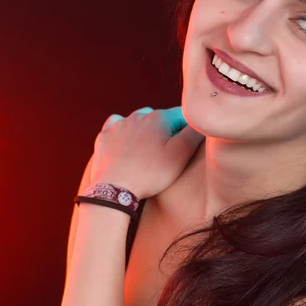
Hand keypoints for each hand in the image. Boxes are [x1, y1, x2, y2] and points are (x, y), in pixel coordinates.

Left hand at [90, 106, 204, 199]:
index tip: (188, 143)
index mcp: (159, 117)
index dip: (188, 129)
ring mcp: (119, 125)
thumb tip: (201, 120)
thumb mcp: (181, 155)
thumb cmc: (151, 174)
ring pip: (138, 121)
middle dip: (167, 129)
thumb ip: (194, 133)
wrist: (114, 190)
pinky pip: (117, 127)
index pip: (182, 115)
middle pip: (160, 118)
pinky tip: (127, 143)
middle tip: (169, 151)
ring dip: (146, 131)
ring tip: (148, 150)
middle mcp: (138, 115)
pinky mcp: (104, 136)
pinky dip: (124, 132)